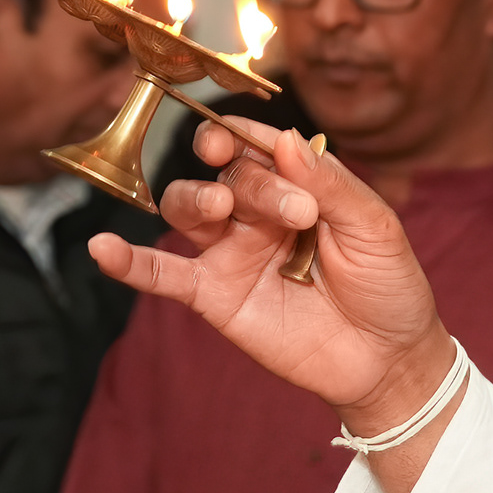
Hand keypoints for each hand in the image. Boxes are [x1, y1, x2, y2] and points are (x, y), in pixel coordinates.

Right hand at [84, 120, 461, 479]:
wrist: (389, 360)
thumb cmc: (389, 287)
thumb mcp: (375, 228)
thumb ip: (330, 184)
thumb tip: (285, 138)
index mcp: (296, 186)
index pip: (257, 145)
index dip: (243, 134)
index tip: (236, 133)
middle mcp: (257, 213)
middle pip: (228, 175)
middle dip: (254, 182)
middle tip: (296, 211)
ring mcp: (232, 252)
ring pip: (189, 207)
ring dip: (196, 199)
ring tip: (223, 208)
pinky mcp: (216, 295)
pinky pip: (163, 274)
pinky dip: (130, 262)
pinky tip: (103, 249)